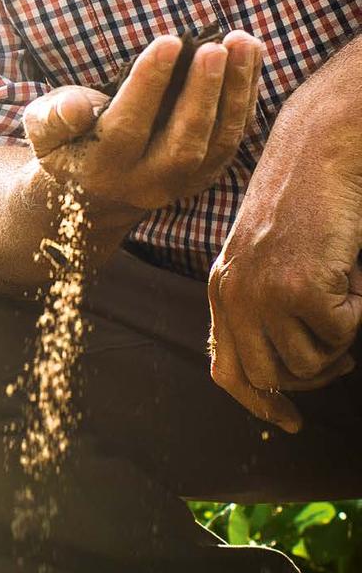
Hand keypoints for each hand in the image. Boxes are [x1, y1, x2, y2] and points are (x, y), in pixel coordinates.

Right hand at [22, 30, 263, 224]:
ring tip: (243, 42)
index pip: (128, 126)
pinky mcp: (205, 174)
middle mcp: (146, 183)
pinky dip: (246, 97)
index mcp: (102, 168)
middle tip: (215, 47)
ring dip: (235, 91)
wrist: (93, 194)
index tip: (168, 41)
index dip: (149, 84)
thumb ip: (52, 117)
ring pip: (218, 143)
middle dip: (203, 93)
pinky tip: (251, 56)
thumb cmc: (66, 144)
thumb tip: (75, 106)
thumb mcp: (43, 130)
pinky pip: (233, 137)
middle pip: (183, 143)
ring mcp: (181, 183)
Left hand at [208, 149, 361, 433]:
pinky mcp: (299, 287)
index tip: (291, 422)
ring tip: (342, 289)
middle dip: (314, 374)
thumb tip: (286, 375)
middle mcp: (234, 295)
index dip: (260, 403)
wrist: (322, 149)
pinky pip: (339, 333)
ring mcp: (263, 293)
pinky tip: (350, 270)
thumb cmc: (308, 200)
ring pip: (309, 362)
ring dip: (338, 336)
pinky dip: (357, 309)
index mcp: (224, 289)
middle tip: (342, 355)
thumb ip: (263, 307)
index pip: (228, 370)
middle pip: (270, 378)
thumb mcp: (269, 258)